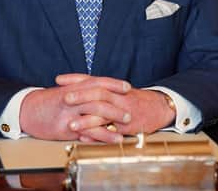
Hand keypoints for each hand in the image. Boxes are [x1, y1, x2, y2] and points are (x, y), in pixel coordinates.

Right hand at [19, 75, 130, 140]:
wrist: (25, 111)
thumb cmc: (44, 102)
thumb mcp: (62, 91)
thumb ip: (78, 90)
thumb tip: (95, 91)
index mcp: (72, 87)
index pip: (97, 81)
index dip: (113, 83)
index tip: (127, 86)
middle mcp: (72, 97)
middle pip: (99, 97)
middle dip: (117, 102)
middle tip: (131, 108)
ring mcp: (69, 112)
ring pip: (96, 112)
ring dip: (114, 118)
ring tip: (127, 123)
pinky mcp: (65, 127)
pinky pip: (88, 131)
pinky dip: (103, 135)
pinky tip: (114, 138)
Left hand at [58, 74, 175, 141]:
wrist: (159, 108)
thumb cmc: (134, 99)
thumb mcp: (118, 91)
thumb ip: (100, 89)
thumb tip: (78, 87)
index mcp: (112, 87)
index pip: (91, 79)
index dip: (75, 78)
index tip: (59, 79)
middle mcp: (117, 96)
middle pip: (98, 93)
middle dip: (80, 95)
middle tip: (64, 98)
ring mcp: (123, 111)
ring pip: (103, 113)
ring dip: (86, 120)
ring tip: (70, 124)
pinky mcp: (128, 126)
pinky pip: (111, 131)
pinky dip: (97, 135)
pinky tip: (85, 138)